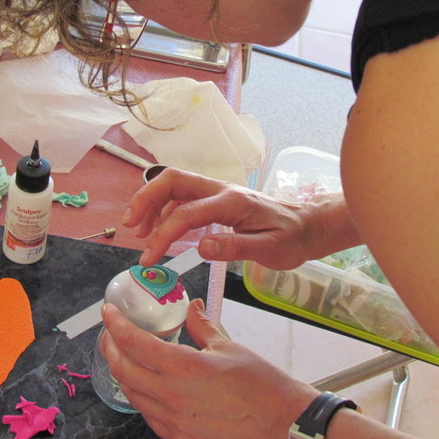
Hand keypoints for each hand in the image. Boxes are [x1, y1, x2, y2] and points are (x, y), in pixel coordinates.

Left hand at [100, 299, 316, 438]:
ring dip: (122, 372)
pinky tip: (146, 384)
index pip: (134, 343)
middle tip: (110, 333)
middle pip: (123, 370)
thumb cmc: (261, 386)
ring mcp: (173, 421)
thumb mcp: (228, 346)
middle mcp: (172, 396)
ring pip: (131, 394)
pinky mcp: (179, 438)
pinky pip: (148, 414)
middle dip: (110, 348)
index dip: (116, 325)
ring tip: (124, 355)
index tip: (109, 313)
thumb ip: (202, 326)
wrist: (281, 423)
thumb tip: (192, 307)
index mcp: (183, 367)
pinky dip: (140, 395)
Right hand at [123, 168, 359, 268]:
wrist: (308, 225)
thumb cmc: (292, 238)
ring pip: (174, 186)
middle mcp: (220, 190)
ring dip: (151, 203)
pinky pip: (183, 197)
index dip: (162, 235)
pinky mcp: (216, 200)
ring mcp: (217, 192)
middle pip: (172, 180)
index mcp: (231, 201)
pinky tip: (160, 230)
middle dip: (145, 198)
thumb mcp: (270, 249)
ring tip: (138, 230)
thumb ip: (236, 247)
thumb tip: (202, 247)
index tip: (150, 258)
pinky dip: (165, 210)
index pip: (185, 213)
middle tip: (129, 225)